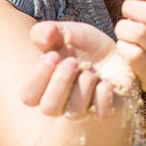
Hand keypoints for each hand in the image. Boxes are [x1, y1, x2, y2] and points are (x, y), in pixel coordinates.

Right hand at [20, 20, 137, 118]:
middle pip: (49, 108)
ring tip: (92, 70)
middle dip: (60, 82)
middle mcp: (61, 103)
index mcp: (44, 86)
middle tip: (73, 61)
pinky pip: (101, 113)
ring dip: (82, 87)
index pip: (29, 95)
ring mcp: (84, 109)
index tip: (53, 55)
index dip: (37, 78)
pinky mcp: (106, 108)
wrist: (117, 51)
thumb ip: (48, 31)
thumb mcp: (66, 32)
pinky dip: (103, 96)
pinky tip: (106, 81)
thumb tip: (45, 34)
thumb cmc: (84, 46)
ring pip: (74, 112)